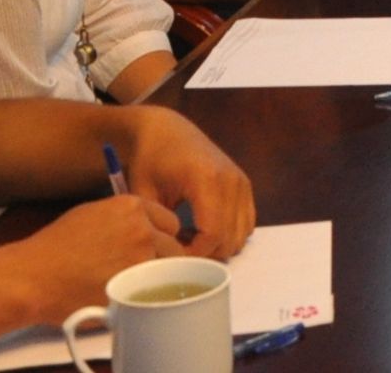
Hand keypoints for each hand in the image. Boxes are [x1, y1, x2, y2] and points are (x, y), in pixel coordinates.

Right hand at [0, 193, 188, 320]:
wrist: (32, 276)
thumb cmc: (55, 247)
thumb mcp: (92, 215)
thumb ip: (125, 219)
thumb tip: (144, 228)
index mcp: (132, 207)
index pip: (171, 222)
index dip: (164, 238)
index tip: (156, 250)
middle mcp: (142, 228)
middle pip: (175, 246)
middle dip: (165, 260)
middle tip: (147, 272)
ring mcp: (139, 256)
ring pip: (166, 270)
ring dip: (154, 277)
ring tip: (134, 285)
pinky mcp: (132, 284)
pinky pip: (150, 290)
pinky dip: (141, 294)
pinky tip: (125, 296)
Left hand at [113, 108, 254, 256]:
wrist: (165, 131)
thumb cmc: (149, 161)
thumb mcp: (143, 194)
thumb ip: (157, 228)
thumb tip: (168, 260)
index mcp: (207, 180)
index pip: (213, 234)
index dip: (193, 256)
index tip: (170, 258)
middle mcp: (232, 180)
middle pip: (230, 238)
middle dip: (204, 254)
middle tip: (177, 249)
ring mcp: (242, 182)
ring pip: (241, 235)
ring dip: (217, 245)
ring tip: (189, 238)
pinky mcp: (244, 185)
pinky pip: (247, 223)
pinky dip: (229, 234)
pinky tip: (203, 229)